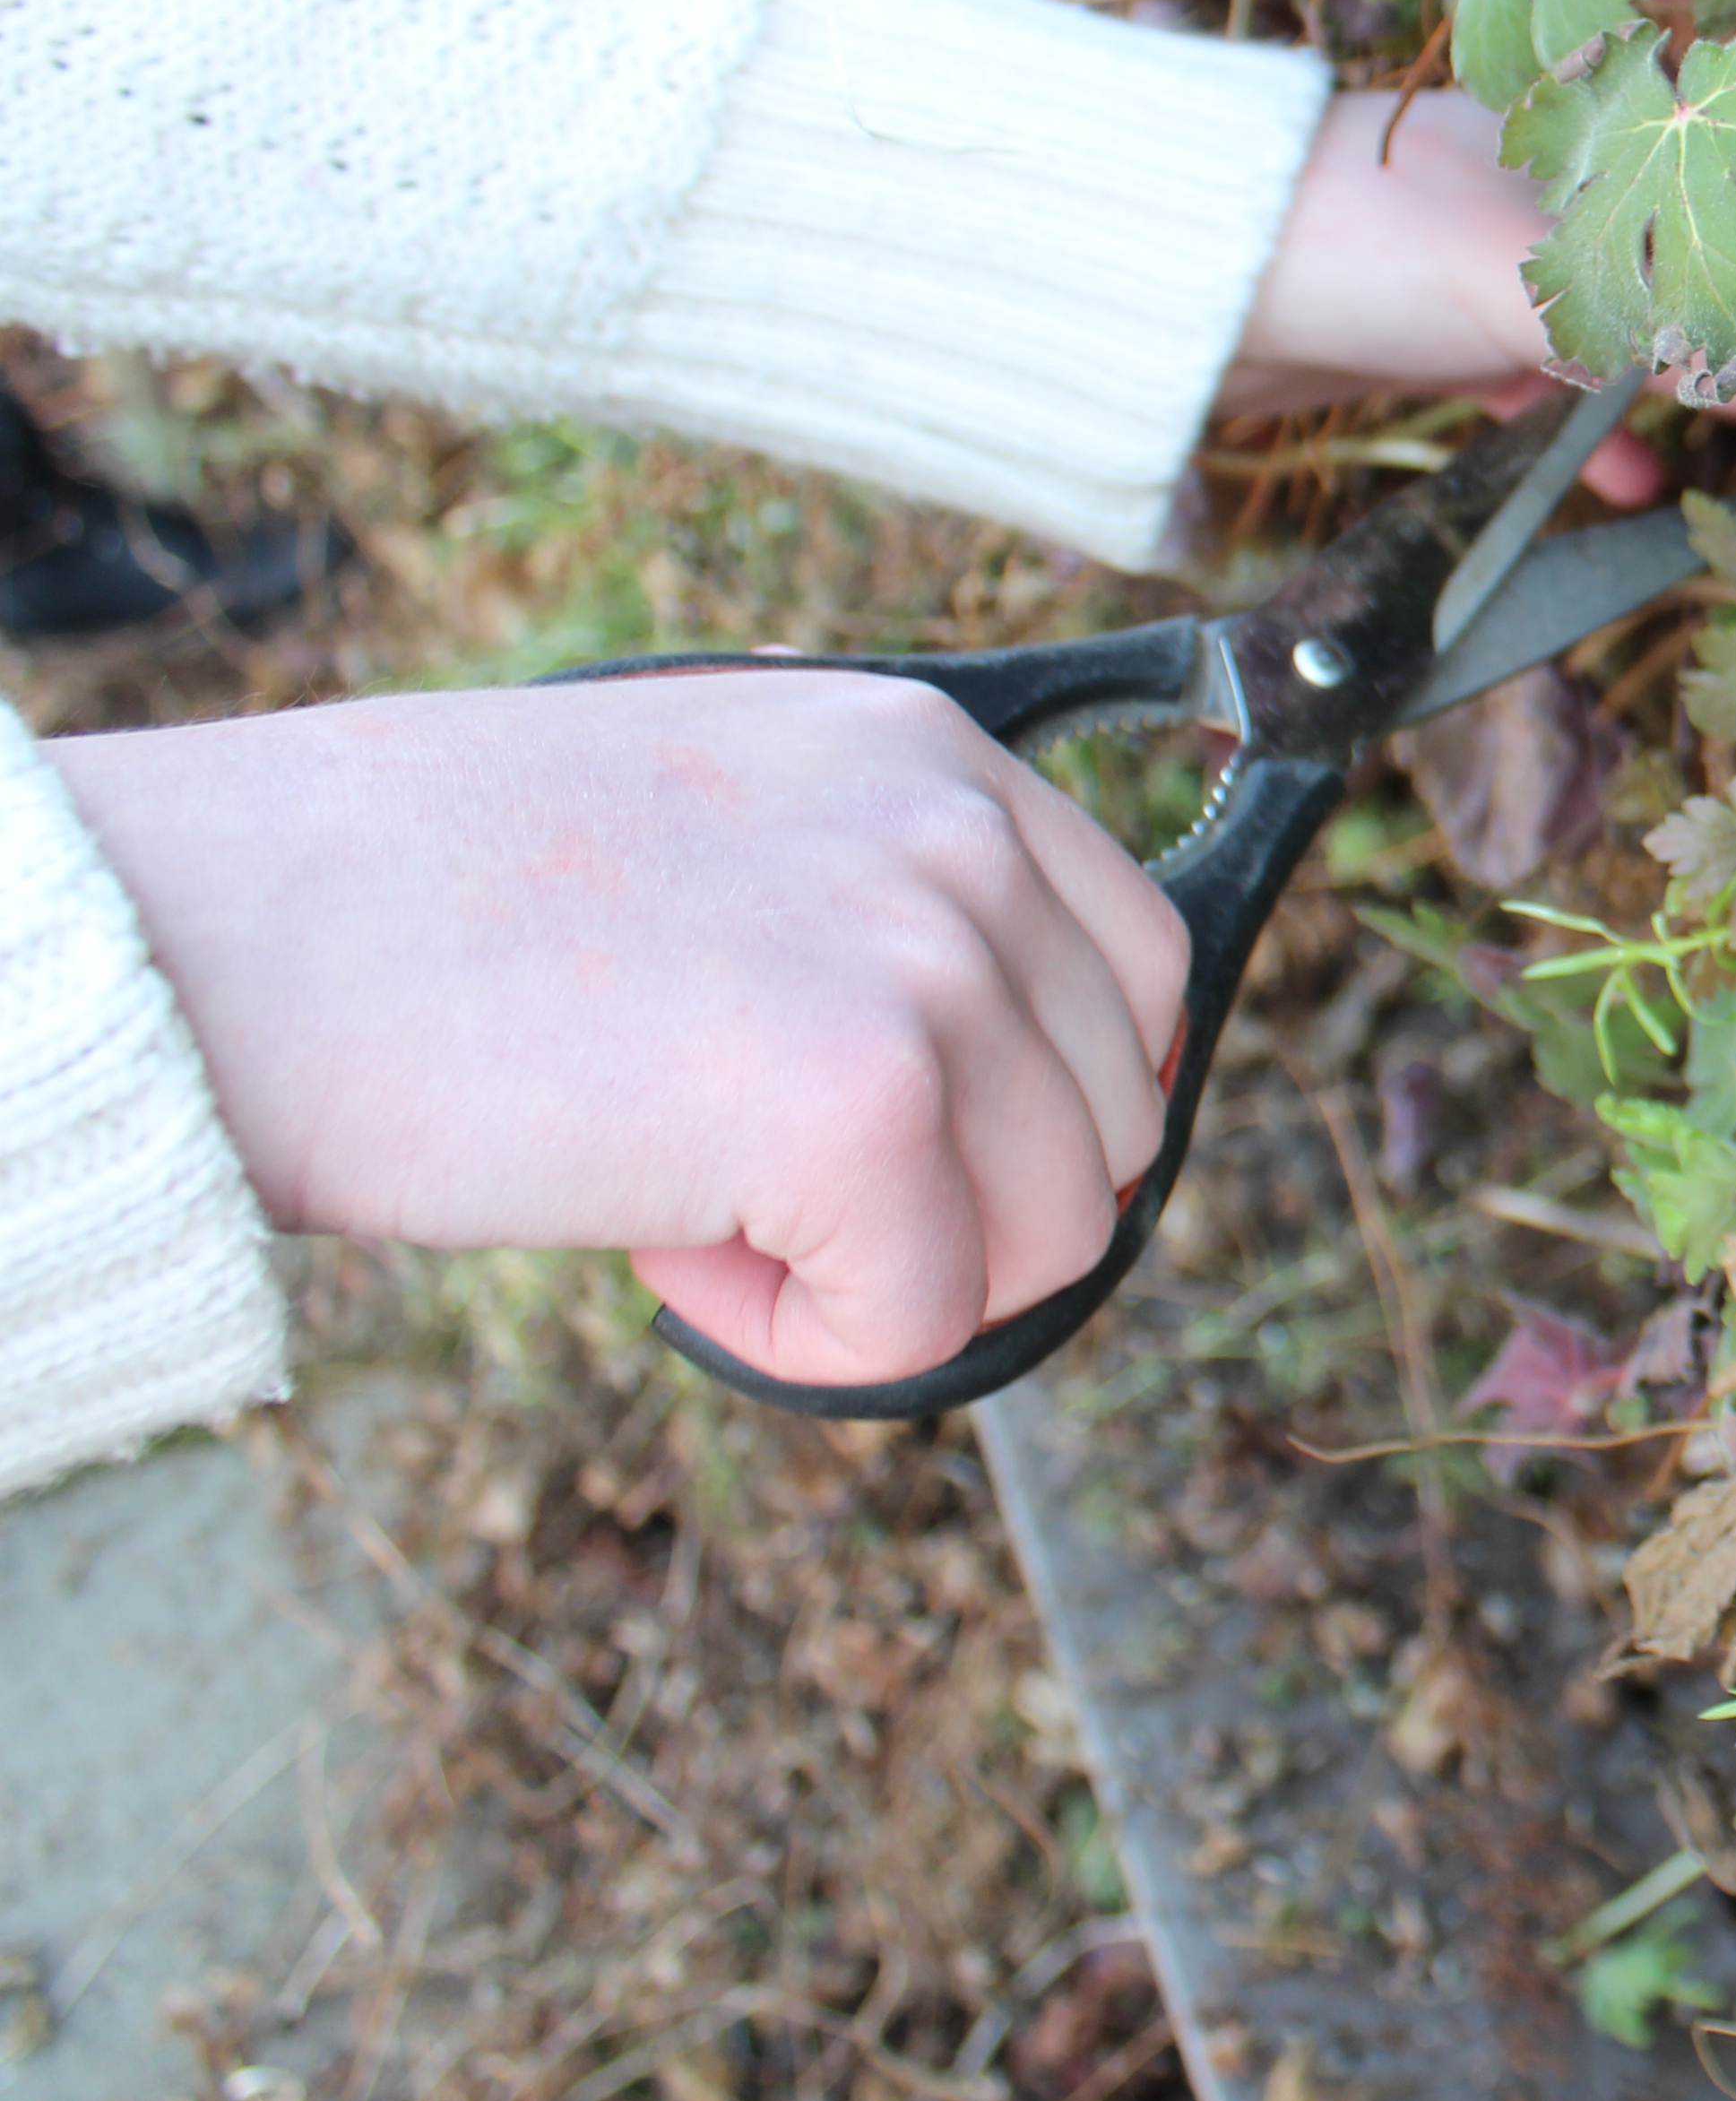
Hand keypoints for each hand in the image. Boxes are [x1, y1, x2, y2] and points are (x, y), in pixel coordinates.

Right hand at [46, 675, 1191, 1390]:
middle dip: (952, 1202)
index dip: (1042, 1104)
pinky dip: (800, 1343)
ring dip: (877, 1271)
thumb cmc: (426, 908)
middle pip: (1114, 1122)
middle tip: (736, 1169)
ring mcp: (930, 964)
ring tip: (688, 1198)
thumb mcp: (727, 837)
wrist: (231, 932)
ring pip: (1052, 1238)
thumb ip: (888, 918)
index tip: (902, 1148)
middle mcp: (961, 839)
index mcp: (935, 757)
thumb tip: (1013, 1096)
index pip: (1139, 970)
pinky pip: (924, 1325)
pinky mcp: (865, 1107)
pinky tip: (665, 1256)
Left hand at [1216, 92, 1735, 500]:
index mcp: (1587, 134)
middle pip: (1687, 265)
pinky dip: (1583, 438)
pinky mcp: (1441, 331)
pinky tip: (1620, 485)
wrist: (1163, 290)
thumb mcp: (1532, 284)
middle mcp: (1552, 185)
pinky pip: (1545, 387)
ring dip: (1665, 406)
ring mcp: (1494, 260)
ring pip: (1620, 335)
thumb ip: (1685, 322)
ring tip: (1714, 471)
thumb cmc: (1351, 240)